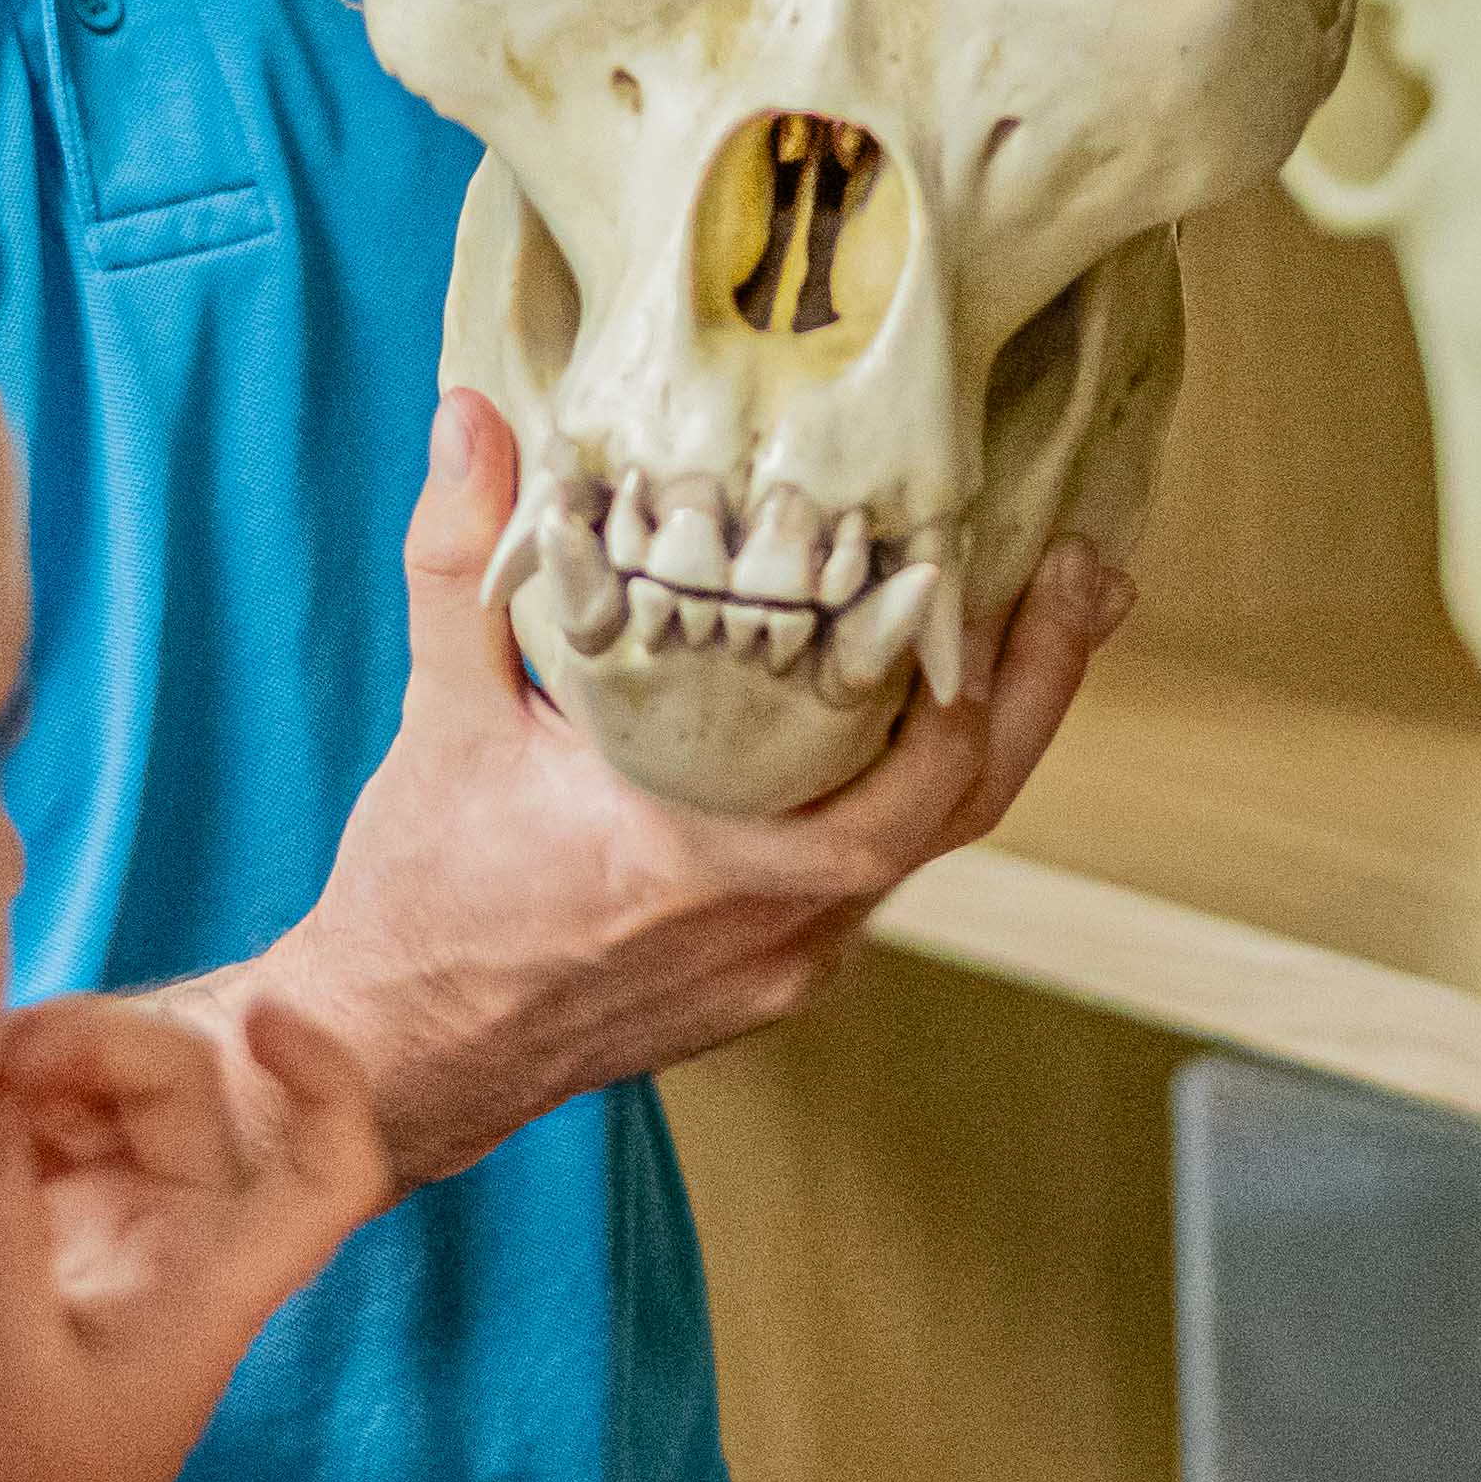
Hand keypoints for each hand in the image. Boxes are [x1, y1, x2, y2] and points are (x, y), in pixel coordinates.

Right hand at [0, 994, 390, 1481]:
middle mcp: (175, 1245)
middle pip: (178, 1087)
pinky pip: (18, 1138)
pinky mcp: (28, 1251)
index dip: (324, 1076)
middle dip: (96, 1045)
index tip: (260, 1015)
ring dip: (27, 1072)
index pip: (329, 1166)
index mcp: (217, 1280)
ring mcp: (102, 1242)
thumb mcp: (4, 1371)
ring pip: (91, 1098)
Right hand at [199, 394, 1124, 1191]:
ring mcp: (780, 968)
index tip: (1039, 565)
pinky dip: (902, 796)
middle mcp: (776, 929)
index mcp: (713, 859)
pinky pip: (867, 880)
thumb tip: (471, 417)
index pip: (917, 775)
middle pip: (963, 806)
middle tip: (1092, 578)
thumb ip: (464, 561)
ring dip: (977, 741)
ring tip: (1020, 629)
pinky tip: (904, 723)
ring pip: (921, 846)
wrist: (388, 1064)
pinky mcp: (764, 986)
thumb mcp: (440, 719)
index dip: (994, 672)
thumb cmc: (417, 907)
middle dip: (1038, 686)